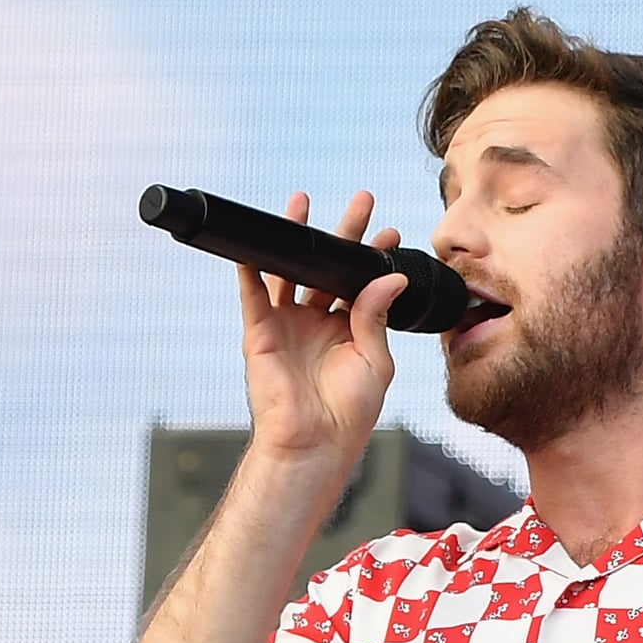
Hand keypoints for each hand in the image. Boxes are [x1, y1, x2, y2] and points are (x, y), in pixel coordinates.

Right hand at [235, 190, 405, 463]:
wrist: (314, 442)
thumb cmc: (348, 412)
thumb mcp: (375, 360)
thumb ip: (376, 316)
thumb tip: (390, 277)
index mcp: (350, 329)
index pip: (362, 282)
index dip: (374, 257)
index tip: (391, 232)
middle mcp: (318, 322)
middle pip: (329, 267)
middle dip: (343, 233)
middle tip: (360, 200)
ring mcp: (288, 325)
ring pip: (290, 271)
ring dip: (296, 239)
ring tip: (302, 203)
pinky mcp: (261, 333)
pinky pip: (253, 293)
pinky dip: (251, 267)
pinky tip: (256, 243)